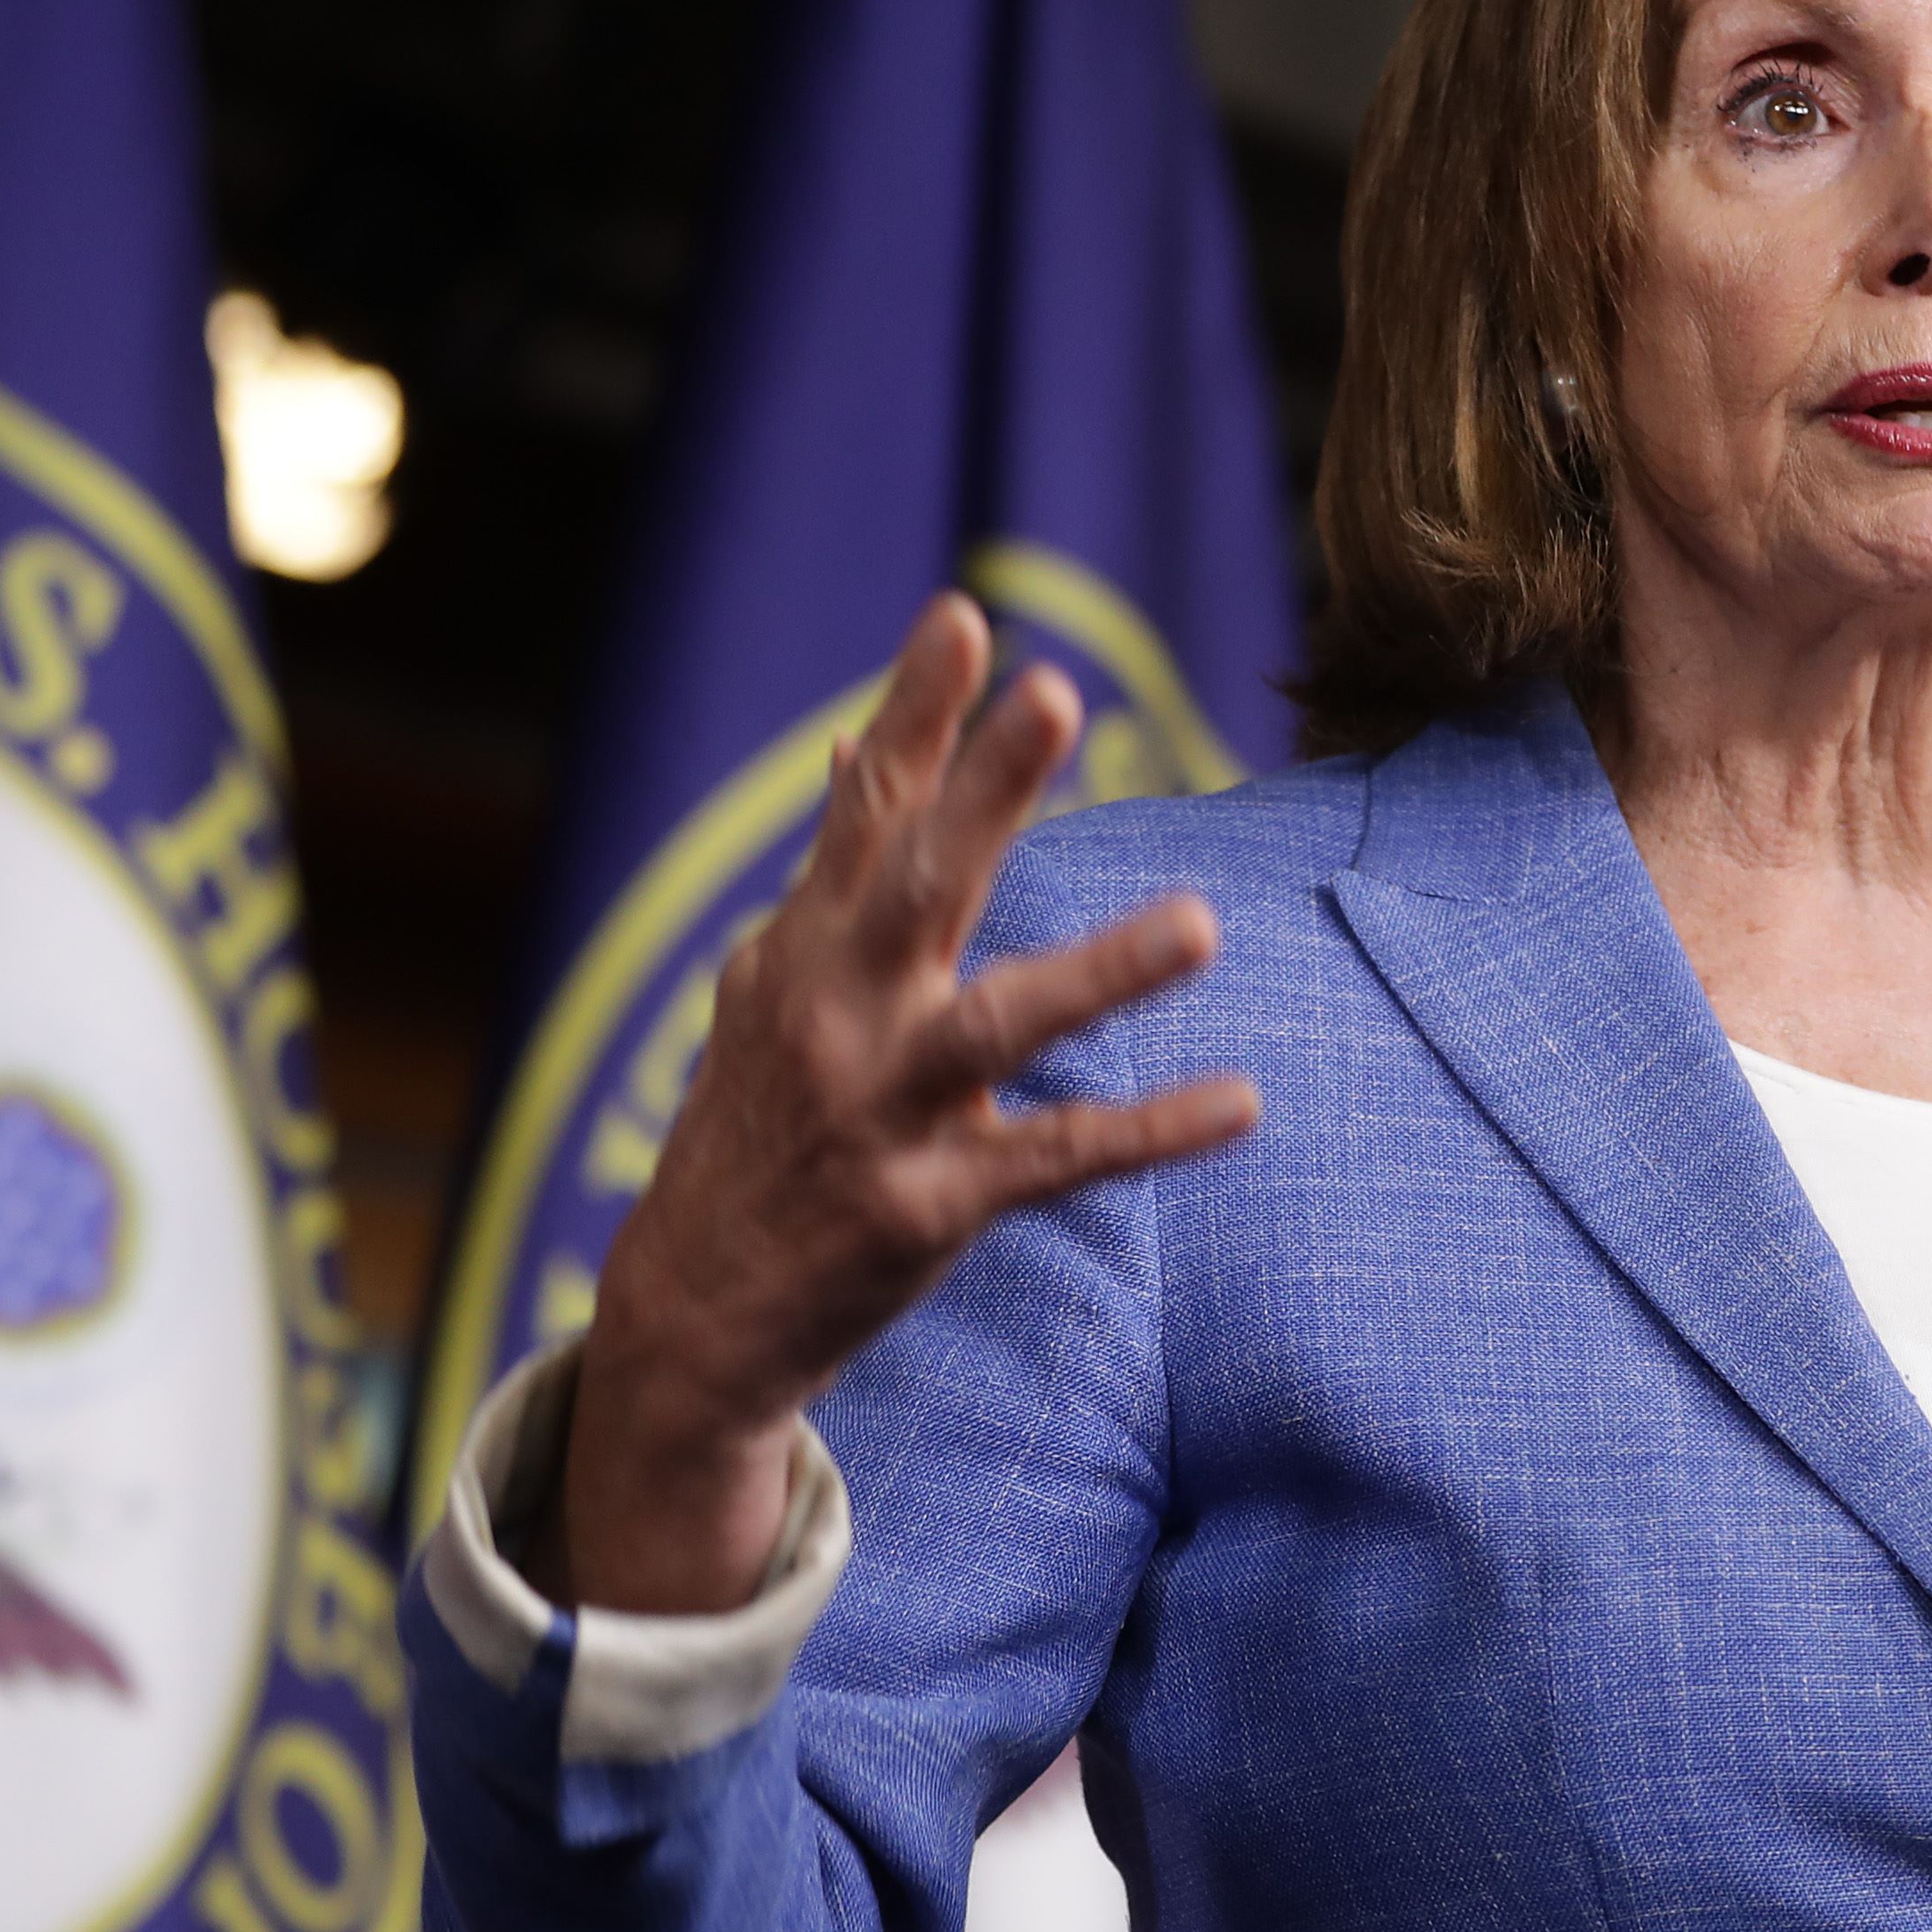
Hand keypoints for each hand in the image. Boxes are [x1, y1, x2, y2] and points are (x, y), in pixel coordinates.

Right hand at [557, 594, 1260, 1612]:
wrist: (691, 1315)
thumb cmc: (757, 1127)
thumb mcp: (770, 989)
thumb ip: (832, 877)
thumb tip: (856, 749)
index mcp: (804, 952)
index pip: (865, 812)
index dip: (915, 713)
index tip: (965, 615)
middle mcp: (837, 1016)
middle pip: (919, 881)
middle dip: (984, 785)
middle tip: (1054, 689)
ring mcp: (882, 1111)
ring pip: (1001, 1024)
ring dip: (1103, 971)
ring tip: (1203, 922)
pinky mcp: (929, 1205)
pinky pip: (1059, 1160)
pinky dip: (1151, 1131)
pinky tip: (1240, 1101)